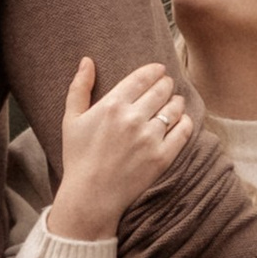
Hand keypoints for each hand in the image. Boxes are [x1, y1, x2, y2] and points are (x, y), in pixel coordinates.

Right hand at [47, 54, 189, 242]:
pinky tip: (181, 121)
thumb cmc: (78, 157)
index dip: (155, 70)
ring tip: (175, 102)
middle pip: (162, 89)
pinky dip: (185, 122)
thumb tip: (87, 60)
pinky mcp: (162, 157)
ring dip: (177, 101)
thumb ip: (79, 87)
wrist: (91, 196)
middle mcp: (133, 118)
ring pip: (175, 108)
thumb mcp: (71, 120)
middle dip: (167, 84)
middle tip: (167, 85)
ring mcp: (149, 138)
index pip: (143, 77)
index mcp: (112, 105)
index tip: (159, 70)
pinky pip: (184, 131)